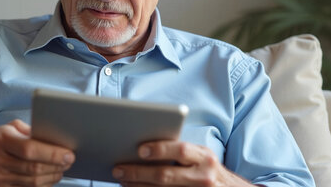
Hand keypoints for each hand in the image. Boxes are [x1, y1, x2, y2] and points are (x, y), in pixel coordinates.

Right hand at [0, 119, 74, 185]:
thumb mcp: (8, 129)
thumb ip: (29, 131)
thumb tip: (54, 138)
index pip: (29, 149)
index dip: (52, 154)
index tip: (69, 153)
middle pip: (34, 168)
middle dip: (56, 166)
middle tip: (69, 161)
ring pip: (33, 182)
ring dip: (52, 176)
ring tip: (62, 169)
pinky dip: (43, 185)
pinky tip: (50, 178)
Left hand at [112, 141, 253, 186]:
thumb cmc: (212, 172)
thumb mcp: (203, 158)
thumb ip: (183, 153)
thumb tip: (145, 149)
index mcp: (205, 158)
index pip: (180, 150)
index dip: (159, 149)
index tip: (139, 150)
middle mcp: (204, 176)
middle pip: (165, 176)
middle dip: (138, 173)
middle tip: (118, 169)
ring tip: (123, 181)